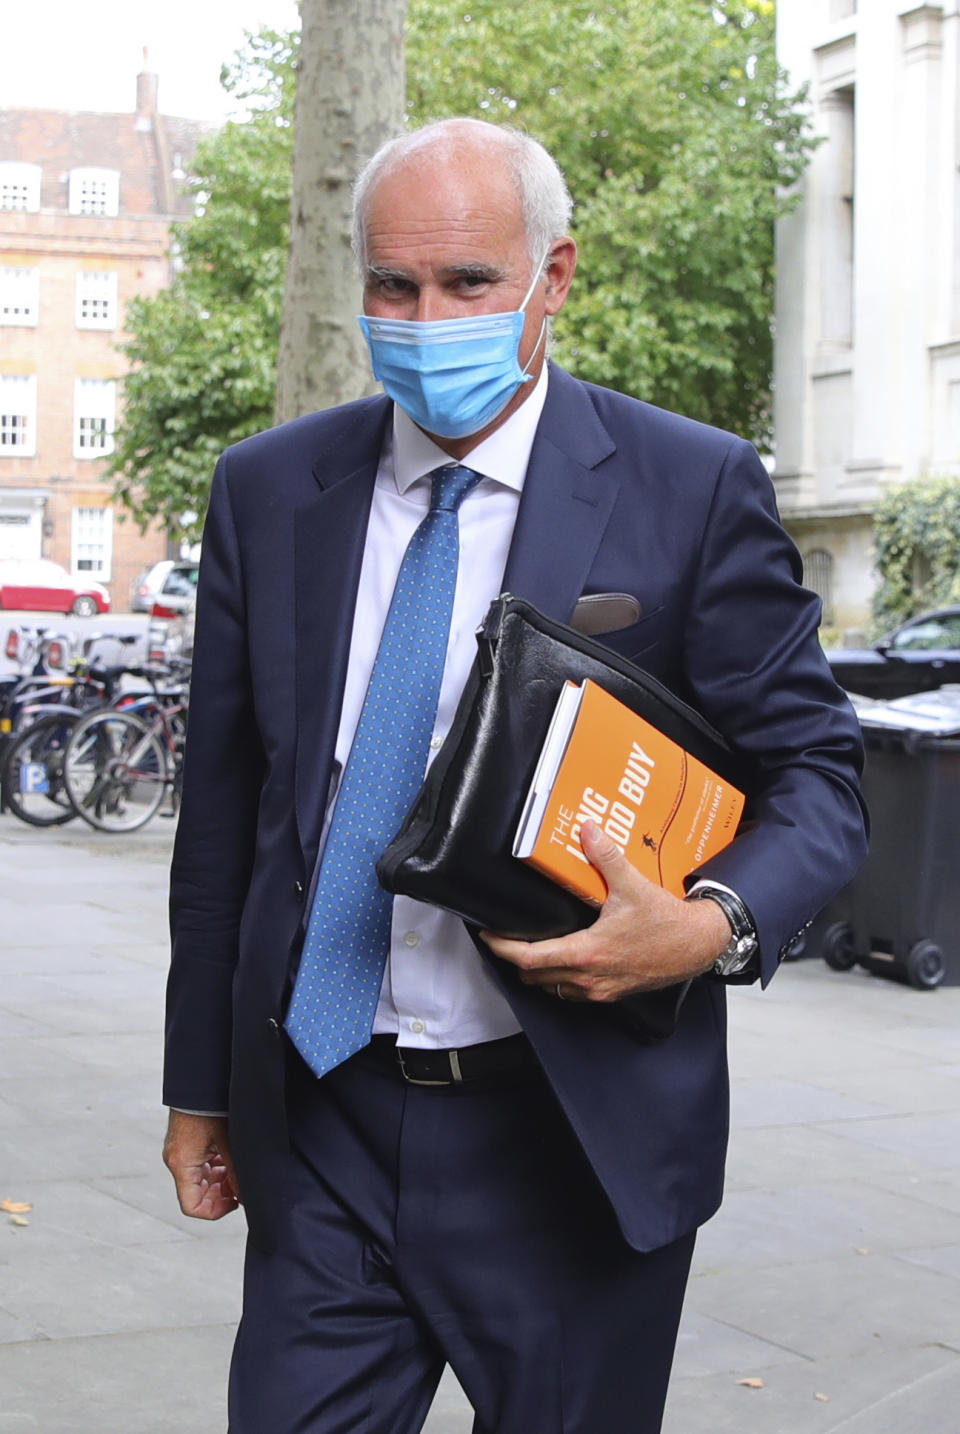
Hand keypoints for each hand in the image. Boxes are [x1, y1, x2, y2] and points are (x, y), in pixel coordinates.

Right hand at [163, 1110, 240, 1220]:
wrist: (199, 1080)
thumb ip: (236, 1172)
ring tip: (237, 1168)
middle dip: (220, 1194)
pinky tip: (230, 1156)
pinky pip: (200, 1165)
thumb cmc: (211, 1107)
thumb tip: (247, 1196)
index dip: (216, 1211)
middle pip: (196, 1195)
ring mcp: (180, 1152)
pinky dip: (216, 1167)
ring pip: (200, 1180)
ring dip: (220, 1180)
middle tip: (240, 1184)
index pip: (192, 1206)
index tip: (236, 1201)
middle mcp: (177, 1161)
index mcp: (183, 1164)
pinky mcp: (185, 1143)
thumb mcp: (228, 1141)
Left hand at [482, 820, 730, 1001]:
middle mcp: (588, 978)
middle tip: (506, 939)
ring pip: (553, 988)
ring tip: (530, 949)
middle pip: (534, 977)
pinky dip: (560, 980)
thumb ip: (605, 857)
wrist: (698, 946)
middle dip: (516, 960)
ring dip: (538, 973)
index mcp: (586, 953)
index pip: (529, 958)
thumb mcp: (633, 885)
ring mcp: (600, 990)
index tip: (489, 936)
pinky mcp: (613, 994)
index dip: (503, 948)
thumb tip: (587, 830)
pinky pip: (574, 993)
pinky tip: (564, 960)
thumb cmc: (666, 922)